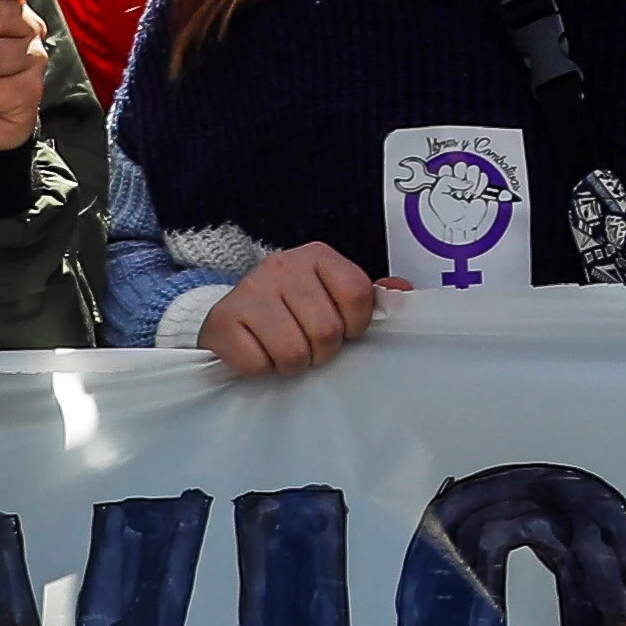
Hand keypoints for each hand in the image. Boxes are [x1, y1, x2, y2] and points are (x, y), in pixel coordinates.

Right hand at [198, 243, 395, 378]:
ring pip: (292, 352)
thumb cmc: (290, 306)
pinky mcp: (221, 321)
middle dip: (322, 351)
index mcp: (318, 256)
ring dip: (293, 364)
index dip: (356, 325)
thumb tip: (404, 292)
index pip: (358, 295)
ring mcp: (248, 291)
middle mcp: (282, 266)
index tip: (345, 332)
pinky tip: (258, 353)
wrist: (230, 313)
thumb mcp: (331, 292)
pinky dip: (261, 369)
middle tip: (309, 346)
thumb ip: (368, 294)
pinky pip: (256, 364)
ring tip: (285, 351)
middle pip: (326, 329)